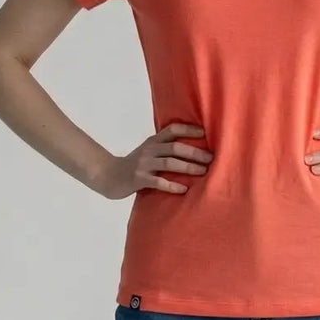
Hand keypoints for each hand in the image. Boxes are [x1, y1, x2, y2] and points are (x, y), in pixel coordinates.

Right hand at [96, 122, 212, 199]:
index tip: (205, 133)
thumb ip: (164, 148)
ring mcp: (143, 165)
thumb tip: (191, 149)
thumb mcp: (148, 152)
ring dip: (188, 167)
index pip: (172, 130)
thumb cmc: (133, 165)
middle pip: (175, 147)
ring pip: (169, 163)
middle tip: (211, 158)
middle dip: (195, 152)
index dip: (189, 129)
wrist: (108, 176)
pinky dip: (172, 185)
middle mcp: (149, 150)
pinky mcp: (139, 179)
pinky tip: (184, 189)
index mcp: (153, 142)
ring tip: (203, 172)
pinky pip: (158, 182)